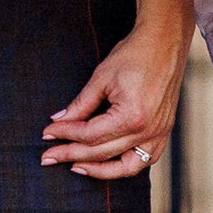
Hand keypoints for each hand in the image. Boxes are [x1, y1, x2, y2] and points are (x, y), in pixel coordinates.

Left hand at [41, 22, 179, 179]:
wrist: (164, 43)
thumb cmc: (134, 55)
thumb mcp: (101, 78)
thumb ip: (80, 105)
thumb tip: (60, 121)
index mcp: (131, 116)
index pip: (90, 135)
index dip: (65, 134)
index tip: (48, 133)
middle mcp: (148, 131)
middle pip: (102, 153)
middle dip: (71, 154)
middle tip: (49, 156)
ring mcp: (159, 134)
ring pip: (126, 167)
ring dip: (99, 170)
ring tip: (75, 166)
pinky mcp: (164, 132)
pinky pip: (144, 159)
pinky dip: (124, 165)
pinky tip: (106, 162)